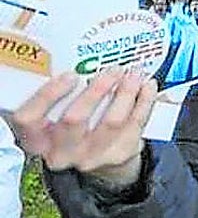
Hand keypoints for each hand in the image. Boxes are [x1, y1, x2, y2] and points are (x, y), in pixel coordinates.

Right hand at [10, 67, 154, 187]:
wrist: (99, 157)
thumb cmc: (73, 127)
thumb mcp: (57, 115)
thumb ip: (62, 96)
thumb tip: (80, 60)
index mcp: (37, 139)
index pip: (29, 118)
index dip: (47, 95)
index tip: (70, 75)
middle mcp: (60, 152)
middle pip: (73, 120)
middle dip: (95, 91)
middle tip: (112, 70)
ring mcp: (91, 157)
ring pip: (110, 122)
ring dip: (125, 93)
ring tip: (133, 73)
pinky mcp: (118, 155)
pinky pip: (135, 125)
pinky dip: (144, 101)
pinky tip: (147, 86)